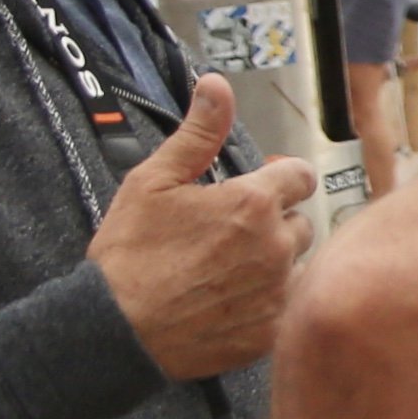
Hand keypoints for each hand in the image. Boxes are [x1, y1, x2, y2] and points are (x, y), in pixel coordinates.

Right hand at [92, 79, 320, 377]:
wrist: (116, 332)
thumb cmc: (129, 256)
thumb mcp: (153, 182)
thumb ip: (196, 133)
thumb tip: (216, 86)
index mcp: (254, 202)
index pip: (301, 175)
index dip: (280, 179)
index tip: (259, 189)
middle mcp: (277, 245)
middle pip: (301, 222)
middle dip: (275, 223)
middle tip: (230, 236)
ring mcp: (278, 290)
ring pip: (297, 266)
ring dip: (273, 264)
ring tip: (226, 272)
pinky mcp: (273, 329)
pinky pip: (286, 307)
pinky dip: (266, 303)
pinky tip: (229, 304)